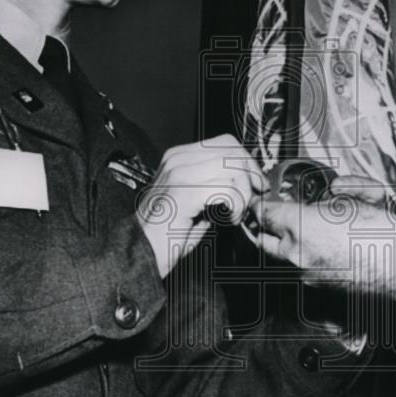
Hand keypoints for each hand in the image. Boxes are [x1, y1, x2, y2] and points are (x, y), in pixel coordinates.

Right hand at [137, 134, 263, 276]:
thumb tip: (246, 181)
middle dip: (250, 176)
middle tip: (250, 201)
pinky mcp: (183, 193)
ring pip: (232, 167)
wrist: (140, 254)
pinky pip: (227, 189)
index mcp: (179, 157)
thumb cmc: (166, 234)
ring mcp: (178, 174)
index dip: (247, 162)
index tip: (255, 184)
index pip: (226, 143)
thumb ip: (215, 184)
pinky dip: (235, 206)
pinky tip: (227, 220)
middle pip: (232, 151)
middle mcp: (177, 160)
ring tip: (234, 214)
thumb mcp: (195, 202)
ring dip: (243, 194)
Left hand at [253, 194, 395, 301]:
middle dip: (262, 227)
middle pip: (261, 240)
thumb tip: (331, 191)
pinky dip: (296, 259)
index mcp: (301, 226)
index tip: (261, 199)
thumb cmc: (383, 232)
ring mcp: (303, 274)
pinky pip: (294, 271)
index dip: (259, 203)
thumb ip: (336, 191)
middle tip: (268, 217)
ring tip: (291, 232)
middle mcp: (295, 254)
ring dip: (279, 245)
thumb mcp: (356, 198)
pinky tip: (313, 249)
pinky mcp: (315, 288)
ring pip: (276, 259)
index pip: (264, 213)